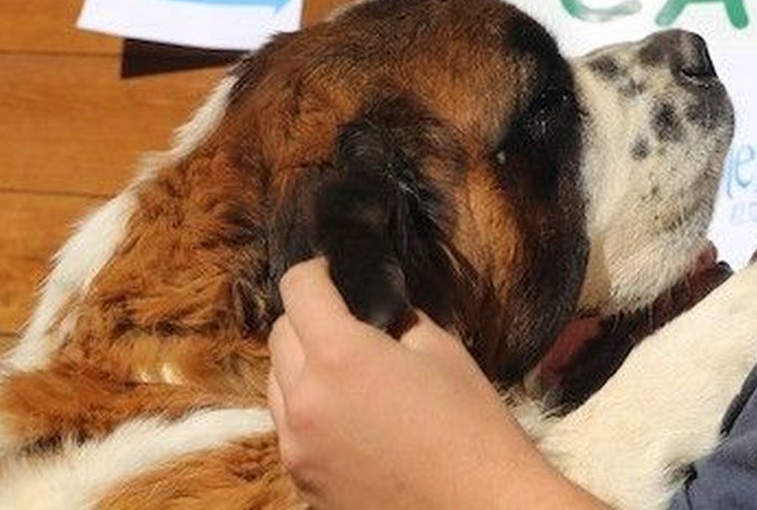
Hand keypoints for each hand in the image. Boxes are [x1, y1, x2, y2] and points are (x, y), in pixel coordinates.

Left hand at [267, 258, 601, 508]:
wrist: (480, 507)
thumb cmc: (471, 425)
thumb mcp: (441, 350)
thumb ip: (396, 322)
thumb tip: (376, 314)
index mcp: (339, 356)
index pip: (299, 290)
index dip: (315, 271)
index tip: (331, 271)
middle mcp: (304, 400)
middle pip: (280, 336)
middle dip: (307, 318)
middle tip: (344, 320)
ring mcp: (296, 447)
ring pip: (277, 385)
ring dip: (302, 367)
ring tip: (347, 374)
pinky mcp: (301, 482)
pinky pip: (290, 429)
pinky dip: (309, 411)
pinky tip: (351, 418)